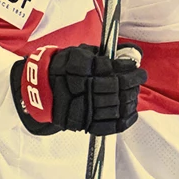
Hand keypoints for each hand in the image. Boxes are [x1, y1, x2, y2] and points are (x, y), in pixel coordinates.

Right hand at [11, 44, 146, 135]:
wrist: (39, 90)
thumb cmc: (61, 68)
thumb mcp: (78, 53)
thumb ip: (101, 54)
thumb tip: (127, 55)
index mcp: (78, 67)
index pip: (110, 68)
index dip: (127, 68)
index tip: (135, 66)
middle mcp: (79, 88)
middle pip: (116, 87)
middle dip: (132, 82)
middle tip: (139, 77)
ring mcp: (81, 108)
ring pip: (115, 105)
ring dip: (130, 99)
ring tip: (135, 92)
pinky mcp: (83, 124)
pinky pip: (109, 126)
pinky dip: (124, 120)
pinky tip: (131, 112)